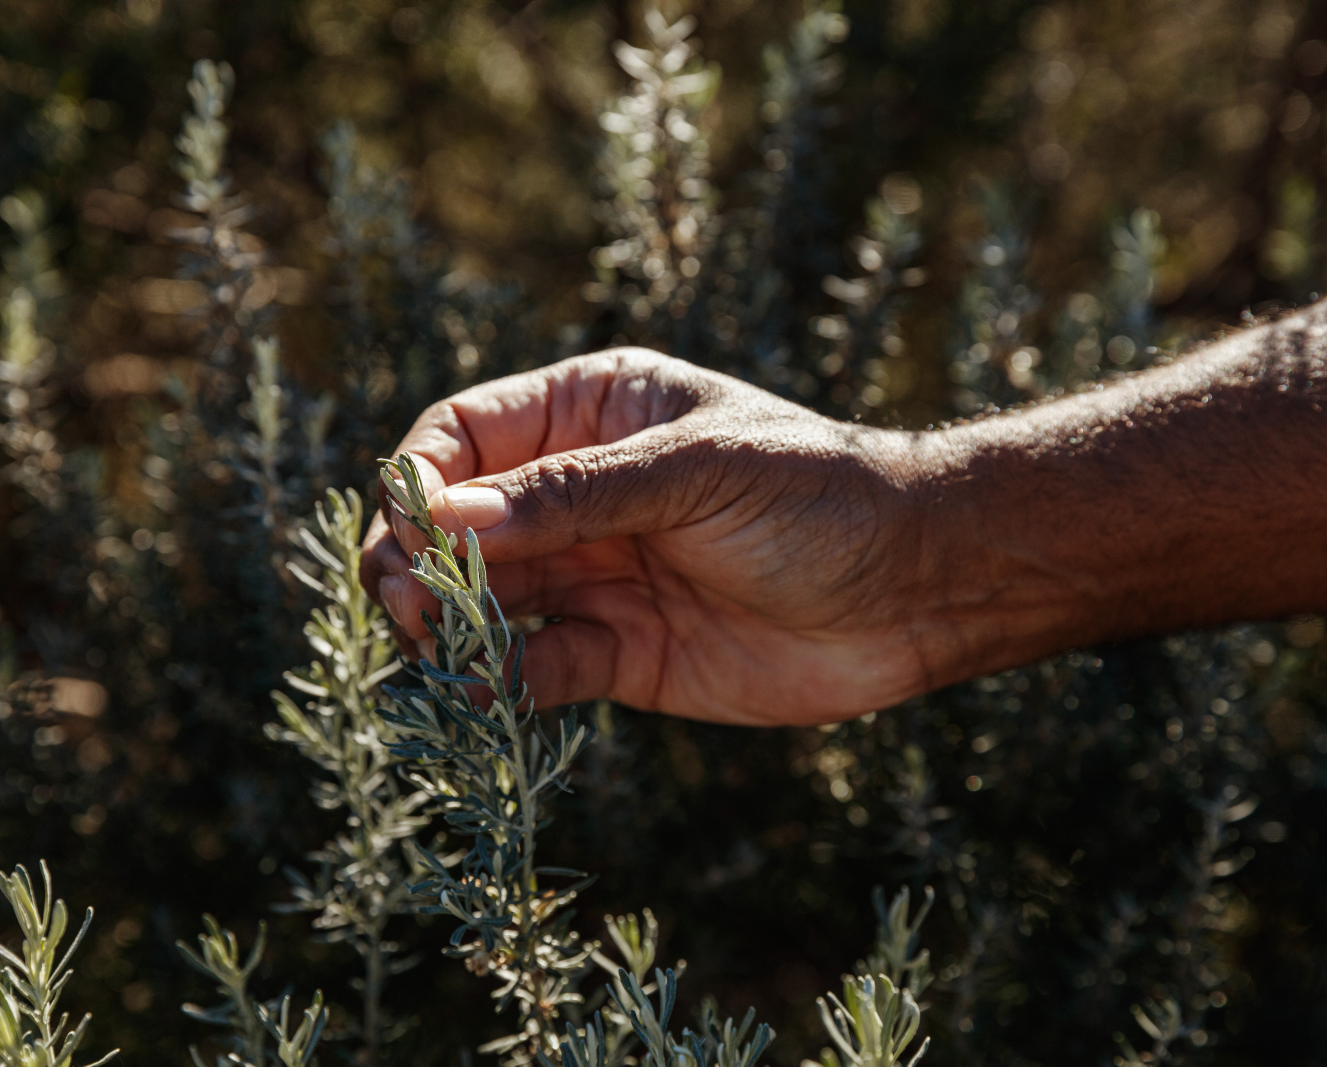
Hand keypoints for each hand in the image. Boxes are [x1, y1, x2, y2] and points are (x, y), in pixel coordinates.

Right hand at [360, 349, 978, 725]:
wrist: (916, 590)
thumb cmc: (819, 495)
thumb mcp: (698, 471)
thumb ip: (575, 496)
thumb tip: (446, 518)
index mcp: (593, 415)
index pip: (465, 435)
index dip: (420, 478)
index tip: (410, 527)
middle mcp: (580, 495)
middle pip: (457, 524)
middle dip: (418, 559)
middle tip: (413, 601)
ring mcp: (597, 576)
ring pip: (484, 600)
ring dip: (446, 623)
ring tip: (436, 645)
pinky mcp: (620, 655)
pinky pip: (536, 668)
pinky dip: (501, 681)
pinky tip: (489, 688)